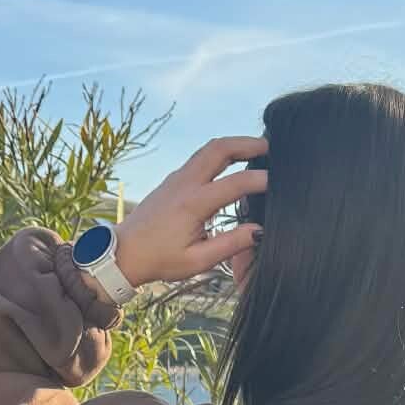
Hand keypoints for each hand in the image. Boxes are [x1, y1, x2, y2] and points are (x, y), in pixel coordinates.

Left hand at [113, 136, 266, 287]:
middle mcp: (185, 183)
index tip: (279, 184)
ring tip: (257, 149)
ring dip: (235, 144)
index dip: (260, 181)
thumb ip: (231, 244)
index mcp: (193, 204)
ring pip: (209, 148)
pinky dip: (221, 153)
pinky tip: (233, 162)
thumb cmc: (160, 260)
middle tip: (271, 147)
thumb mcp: (198, 260)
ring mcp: (177, 178)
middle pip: (220, 149)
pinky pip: (201, 157)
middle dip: (248, 144)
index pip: (235, 183)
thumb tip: (259, 231)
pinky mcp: (174, 180)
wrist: (125, 252)